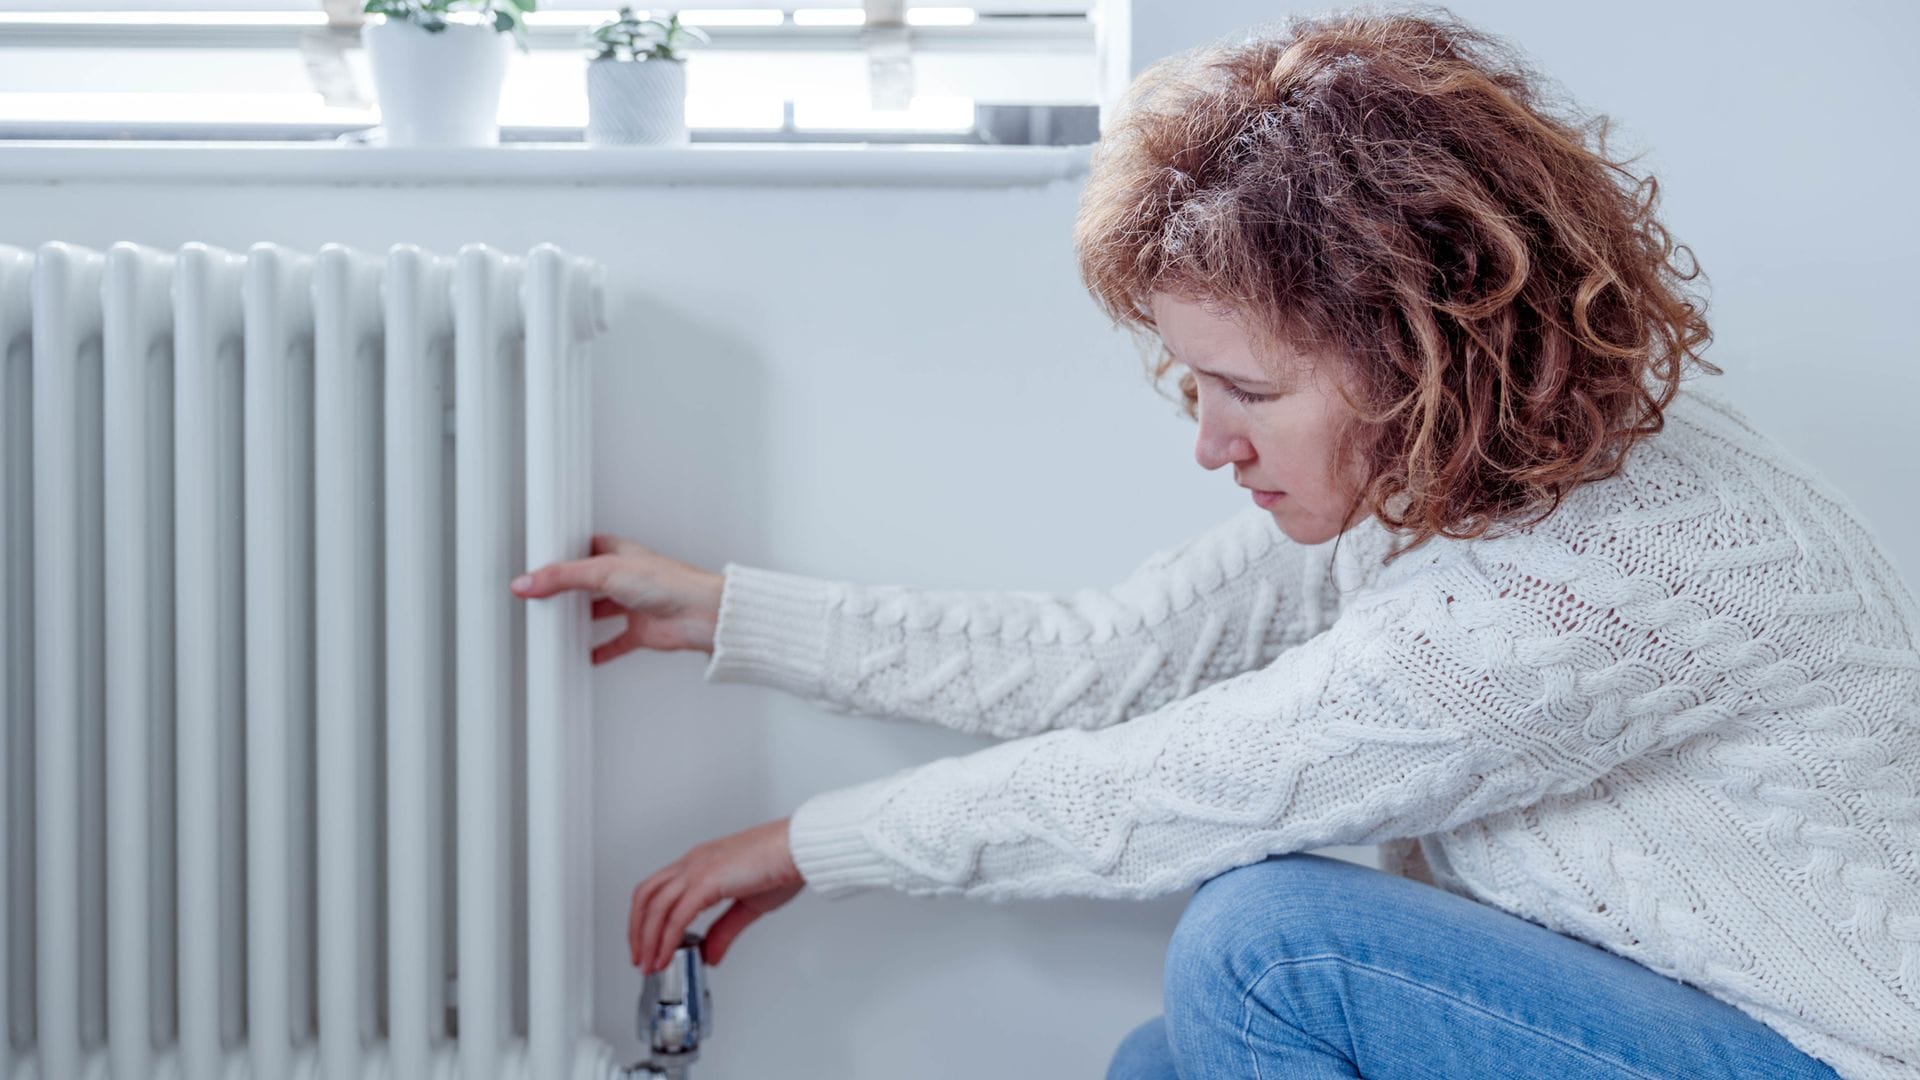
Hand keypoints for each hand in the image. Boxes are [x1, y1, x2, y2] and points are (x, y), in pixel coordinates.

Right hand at [511, 533, 724, 661]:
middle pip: (589, 582)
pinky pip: (616, 642)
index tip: (539, 563)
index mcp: (620, 552)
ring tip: (557, 625)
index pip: (584, 549)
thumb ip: (563, 577)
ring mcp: (635, 605)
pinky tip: (587, 655)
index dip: (563, 555)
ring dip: (582, 619)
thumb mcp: (604, 572)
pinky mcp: (642, 631)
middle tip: (542, 596)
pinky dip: (601, 649)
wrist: (701, 614)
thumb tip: (528, 582)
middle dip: (568, 589)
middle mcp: (627, 578)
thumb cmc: (669, 583)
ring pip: (601, 612)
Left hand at [631, 818, 804, 973]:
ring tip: (650, 963)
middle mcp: (693, 863)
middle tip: (641, 958)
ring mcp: (697, 870)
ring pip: (655, 906)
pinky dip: (666, 939)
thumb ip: (724, 931)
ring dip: (647, 938)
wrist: (799, 848)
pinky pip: (677, 915)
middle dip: (637, 930)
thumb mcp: (749, 905)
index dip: (646, 918)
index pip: (657, 889)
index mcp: (700, 863)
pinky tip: (666, 956)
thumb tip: (709, 956)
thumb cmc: (783, 865)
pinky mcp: (707, 882)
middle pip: (646, 896)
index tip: (648, 943)